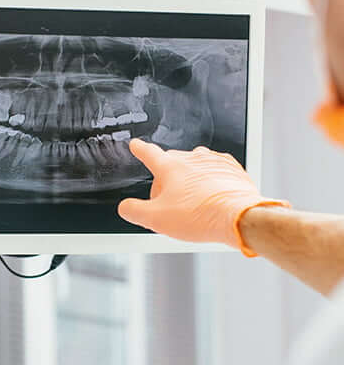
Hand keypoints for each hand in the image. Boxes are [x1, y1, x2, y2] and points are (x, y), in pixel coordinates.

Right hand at [117, 139, 284, 250]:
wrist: (238, 217)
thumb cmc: (200, 216)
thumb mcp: (155, 219)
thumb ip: (133, 211)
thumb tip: (126, 207)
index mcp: (170, 167)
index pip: (149, 153)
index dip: (140, 149)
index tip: (136, 145)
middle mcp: (192, 159)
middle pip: (172, 165)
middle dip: (167, 181)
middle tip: (170, 204)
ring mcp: (213, 162)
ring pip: (194, 168)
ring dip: (190, 182)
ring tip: (193, 205)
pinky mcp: (232, 169)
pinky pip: (215, 172)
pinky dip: (210, 183)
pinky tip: (211, 199)